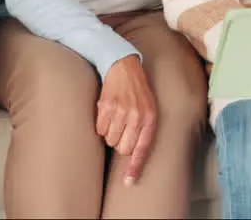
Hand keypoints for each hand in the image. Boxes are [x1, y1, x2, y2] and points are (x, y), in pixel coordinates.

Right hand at [96, 55, 157, 185]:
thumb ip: (144, 130)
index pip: (142, 149)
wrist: (123, 66)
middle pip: (122, 149)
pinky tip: (107, 112)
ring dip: (110, 132)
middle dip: (120, 143)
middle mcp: (137, 116)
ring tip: (115, 117)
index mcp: (150, 118)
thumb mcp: (149, 108)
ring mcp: (121, 112)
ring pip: (110, 140)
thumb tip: (132, 155)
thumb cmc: (137, 91)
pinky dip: (101, 124)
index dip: (134, 167)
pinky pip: (100, 129)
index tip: (128, 182)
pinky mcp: (106, 107)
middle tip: (121, 128)